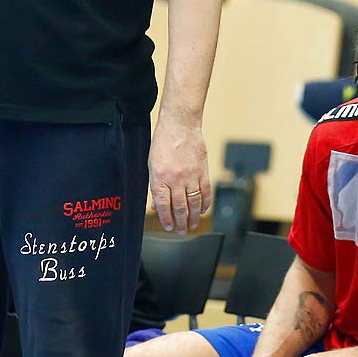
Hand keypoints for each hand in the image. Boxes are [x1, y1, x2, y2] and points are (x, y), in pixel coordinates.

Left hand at [148, 114, 209, 231]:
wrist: (180, 125)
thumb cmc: (163, 142)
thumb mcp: (152, 164)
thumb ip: (155, 186)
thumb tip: (157, 204)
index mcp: (160, 178)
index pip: (163, 205)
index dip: (166, 219)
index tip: (168, 227)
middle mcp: (176, 179)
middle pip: (180, 207)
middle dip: (181, 222)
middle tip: (182, 231)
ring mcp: (191, 176)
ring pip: (194, 203)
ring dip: (194, 217)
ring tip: (192, 225)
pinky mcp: (203, 171)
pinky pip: (206, 192)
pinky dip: (205, 204)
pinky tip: (203, 211)